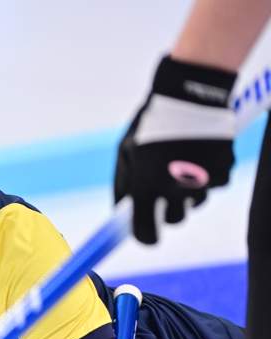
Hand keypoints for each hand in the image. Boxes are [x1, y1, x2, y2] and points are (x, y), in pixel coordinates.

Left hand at [114, 55, 236, 243]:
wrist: (189, 96)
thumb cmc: (150, 124)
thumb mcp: (125, 153)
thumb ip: (123, 185)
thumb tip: (121, 211)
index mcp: (147, 188)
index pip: (146, 234)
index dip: (145, 237)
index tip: (146, 233)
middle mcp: (175, 190)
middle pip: (175, 220)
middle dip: (168, 209)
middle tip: (164, 188)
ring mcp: (202, 182)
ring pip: (195, 202)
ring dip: (187, 191)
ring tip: (181, 162)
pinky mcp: (224, 172)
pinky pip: (214, 185)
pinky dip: (207, 175)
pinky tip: (199, 154)